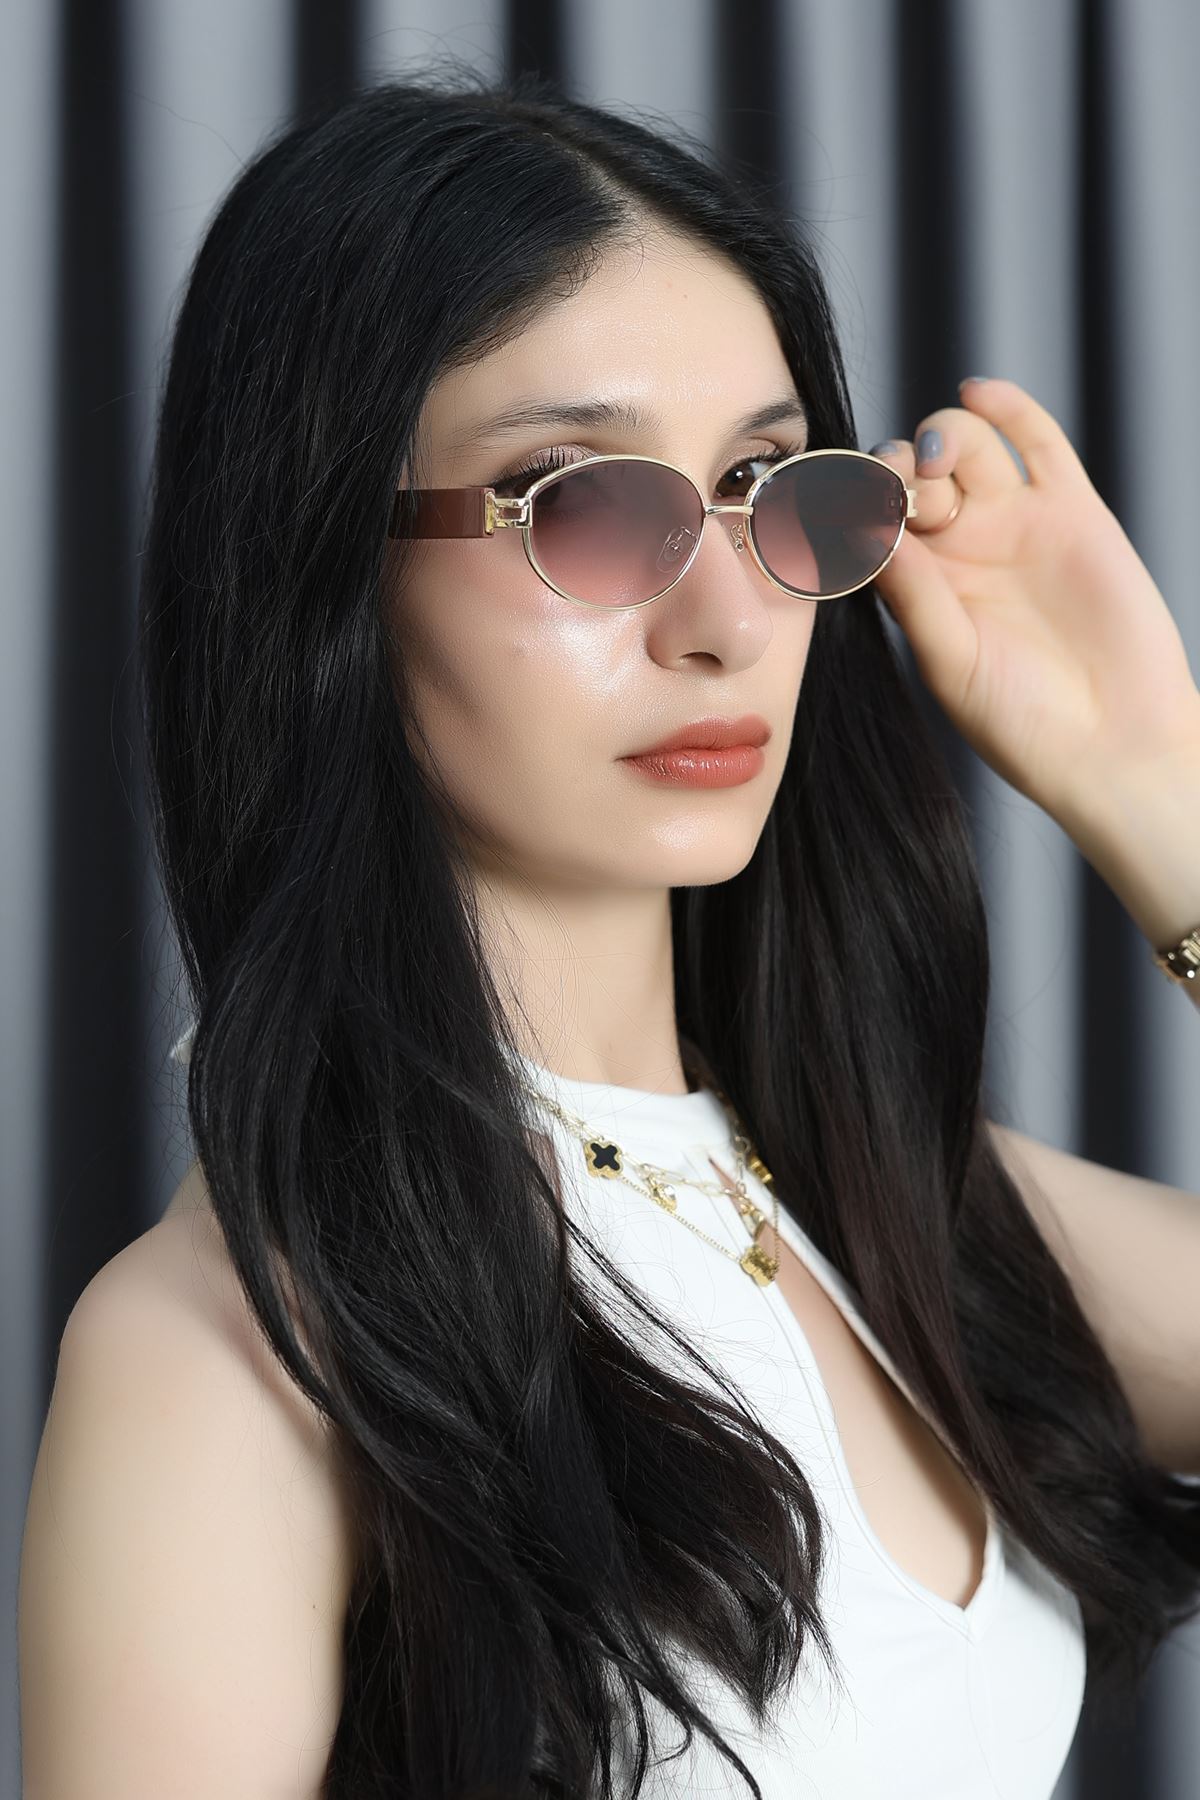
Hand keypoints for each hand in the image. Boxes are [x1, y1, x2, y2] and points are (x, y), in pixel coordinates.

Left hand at [865, 377, 1199, 825]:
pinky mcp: (1072, 511)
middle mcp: (958, 548)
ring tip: (940, 468)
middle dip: (896, 471)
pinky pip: (1035, 442)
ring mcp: (1014, 524)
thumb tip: (873, 532)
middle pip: (907, 472)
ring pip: (963, 446)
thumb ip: (914, 597)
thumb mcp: (951, 662)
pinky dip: (1006, 409)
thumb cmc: (1022, 723)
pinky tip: (977, 390)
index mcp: (916, 586)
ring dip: (940, 439)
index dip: (853, 503)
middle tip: (910, 504)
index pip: (868, 520)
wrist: (1113, 743)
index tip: (849, 510)